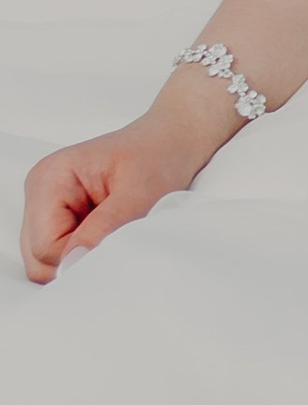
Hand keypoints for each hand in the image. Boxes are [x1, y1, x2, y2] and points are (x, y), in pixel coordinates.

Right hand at [19, 92, 226, 283]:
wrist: (171, 142)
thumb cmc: (158, 158)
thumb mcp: (138, 194)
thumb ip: (105, 227)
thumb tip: (74, 262)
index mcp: (49, 180)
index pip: (43, 248)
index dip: (78, 259)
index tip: (116, 250)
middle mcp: (40, 193)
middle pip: (39, 259)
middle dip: (78, 261)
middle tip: (119, 244)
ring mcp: (48, 206)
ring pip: (49, 261)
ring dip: (84, 258)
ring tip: (118, 234)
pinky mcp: (63, 216)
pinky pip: (64, 253)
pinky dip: (89, 253)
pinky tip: (112, 235)